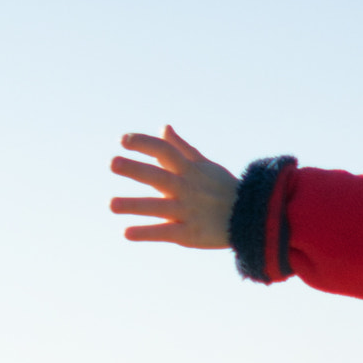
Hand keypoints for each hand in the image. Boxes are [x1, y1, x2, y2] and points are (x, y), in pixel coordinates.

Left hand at [109, 127, 238, 246]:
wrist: (251, 219)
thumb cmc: (224, 189)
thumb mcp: (205, 165)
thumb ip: (181, 148)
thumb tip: (163, 128)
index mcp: (190, 171)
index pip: (165, 151)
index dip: (145, 144)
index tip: (123, 140)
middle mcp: (187, 189)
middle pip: (159, 177)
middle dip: (136, 170)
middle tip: (112, 163)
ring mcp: (188, 212)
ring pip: (158, 207)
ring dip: (134, 205)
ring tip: (111, 204)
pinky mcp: (190, 234)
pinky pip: (166, 232)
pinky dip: (147, 233)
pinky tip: (126, 233)